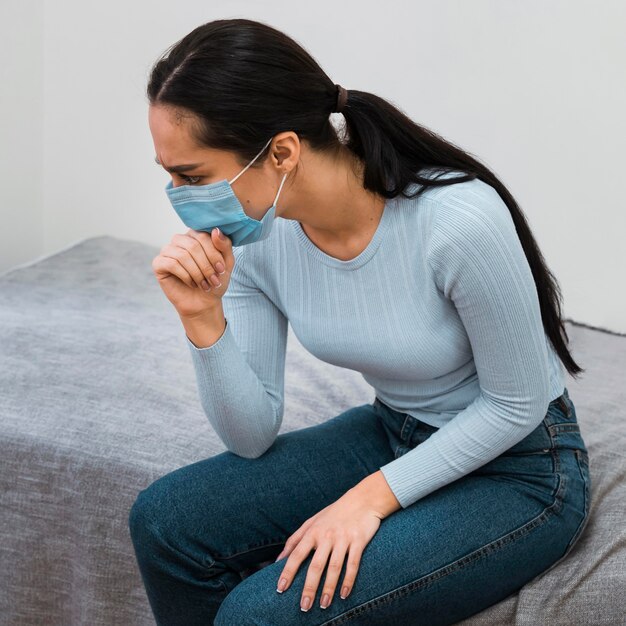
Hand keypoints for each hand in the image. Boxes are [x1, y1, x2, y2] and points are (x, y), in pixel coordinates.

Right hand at [151, 227, 233, 317]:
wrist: (203, 302)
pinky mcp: (158, 263)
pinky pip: (171, 264)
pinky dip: (185, 276)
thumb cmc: (214, 280)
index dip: (214, 254)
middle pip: (193, 246)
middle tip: (213, 280)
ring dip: (197, 273)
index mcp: (195, 235)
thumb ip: (225, 245)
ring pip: (182, 255)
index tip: (221, 269)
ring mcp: (167, 250)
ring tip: (204, 284)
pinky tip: (191, 283)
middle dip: (206, 266)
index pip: (204, 236)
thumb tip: (216, 230)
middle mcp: (180, 240)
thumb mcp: (226, 263)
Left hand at [274, 487, 383, 611]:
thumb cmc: (334, 513)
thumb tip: (278, 560)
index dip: (288, 571)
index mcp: (313, 531)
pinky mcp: (358, 541)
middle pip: (315, 565)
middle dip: (309, 588)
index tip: (281, 588)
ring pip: (334, 568)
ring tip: (323, 605)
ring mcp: (343, 539)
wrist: (363, 500)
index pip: (297, 554)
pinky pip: (353, 564)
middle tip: (304, 606)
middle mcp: (326, 535)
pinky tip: (344, 594)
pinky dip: (348, 580)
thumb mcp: (312, 521)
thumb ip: (295, 539)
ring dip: (328, 588)